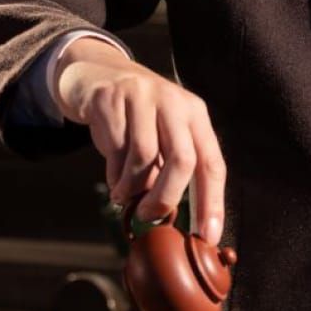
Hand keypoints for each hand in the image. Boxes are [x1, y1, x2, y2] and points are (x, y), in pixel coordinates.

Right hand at [54, 37, 226, 243]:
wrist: (98, 74)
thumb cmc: (138, 118)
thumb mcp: (164, 135)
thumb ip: (172, 170)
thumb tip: (171, 219)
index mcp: (195, 115)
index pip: (212, 164)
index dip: (212, 203)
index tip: (207, 236)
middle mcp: (174, 102)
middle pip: (182, 161)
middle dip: (166, 198)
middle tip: (151, 218)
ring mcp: (142, 98)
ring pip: (144, 158)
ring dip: (132, 187)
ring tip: (124, 197)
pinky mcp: (111, 100)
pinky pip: (115, 150)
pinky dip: (113, 174)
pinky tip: (113, 177)